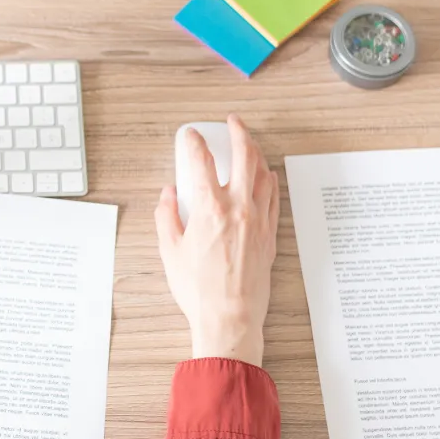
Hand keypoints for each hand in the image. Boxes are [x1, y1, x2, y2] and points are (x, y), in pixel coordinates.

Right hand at [154, 116, 278, 365]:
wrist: (230, 316)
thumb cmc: (198, 289)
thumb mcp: (169, 250)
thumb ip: (166, 216)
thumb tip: (168, 194)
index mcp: (209, 209)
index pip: (201, 161)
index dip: (194, 142)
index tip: (190, 135)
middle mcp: (238, 208)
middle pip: (244, 156)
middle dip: (239, 132)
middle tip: (233, 122)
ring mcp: (258, 220)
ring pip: (263, 173)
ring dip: (256, 153)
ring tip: (249, 144)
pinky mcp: (269, 235)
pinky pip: (273, 197)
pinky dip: (269, 180)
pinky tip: (266, 176)